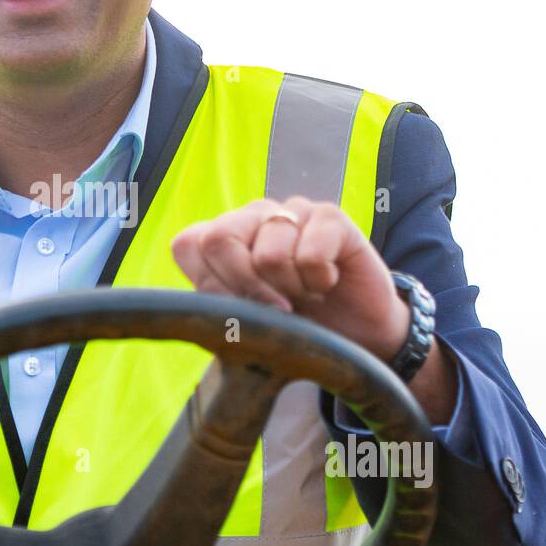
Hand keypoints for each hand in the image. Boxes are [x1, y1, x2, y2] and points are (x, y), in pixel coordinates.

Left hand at [171, 196, 411, 362]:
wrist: (356, 335)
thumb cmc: (296, 325)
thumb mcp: (247, 321)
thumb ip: (216, 304)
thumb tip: (197, 307)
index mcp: (224, 235)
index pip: (188, 244)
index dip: (208, 284)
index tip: (238, 310)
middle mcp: (253, 215)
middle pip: (219, 239)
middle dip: (247, 289)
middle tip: (278, 308)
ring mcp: (292, 211)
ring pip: (269, 254)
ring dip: (291, 290)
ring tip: (305, 293)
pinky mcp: (330, 217)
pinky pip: (311, 254)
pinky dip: (319, 282)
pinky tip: (327, 282)